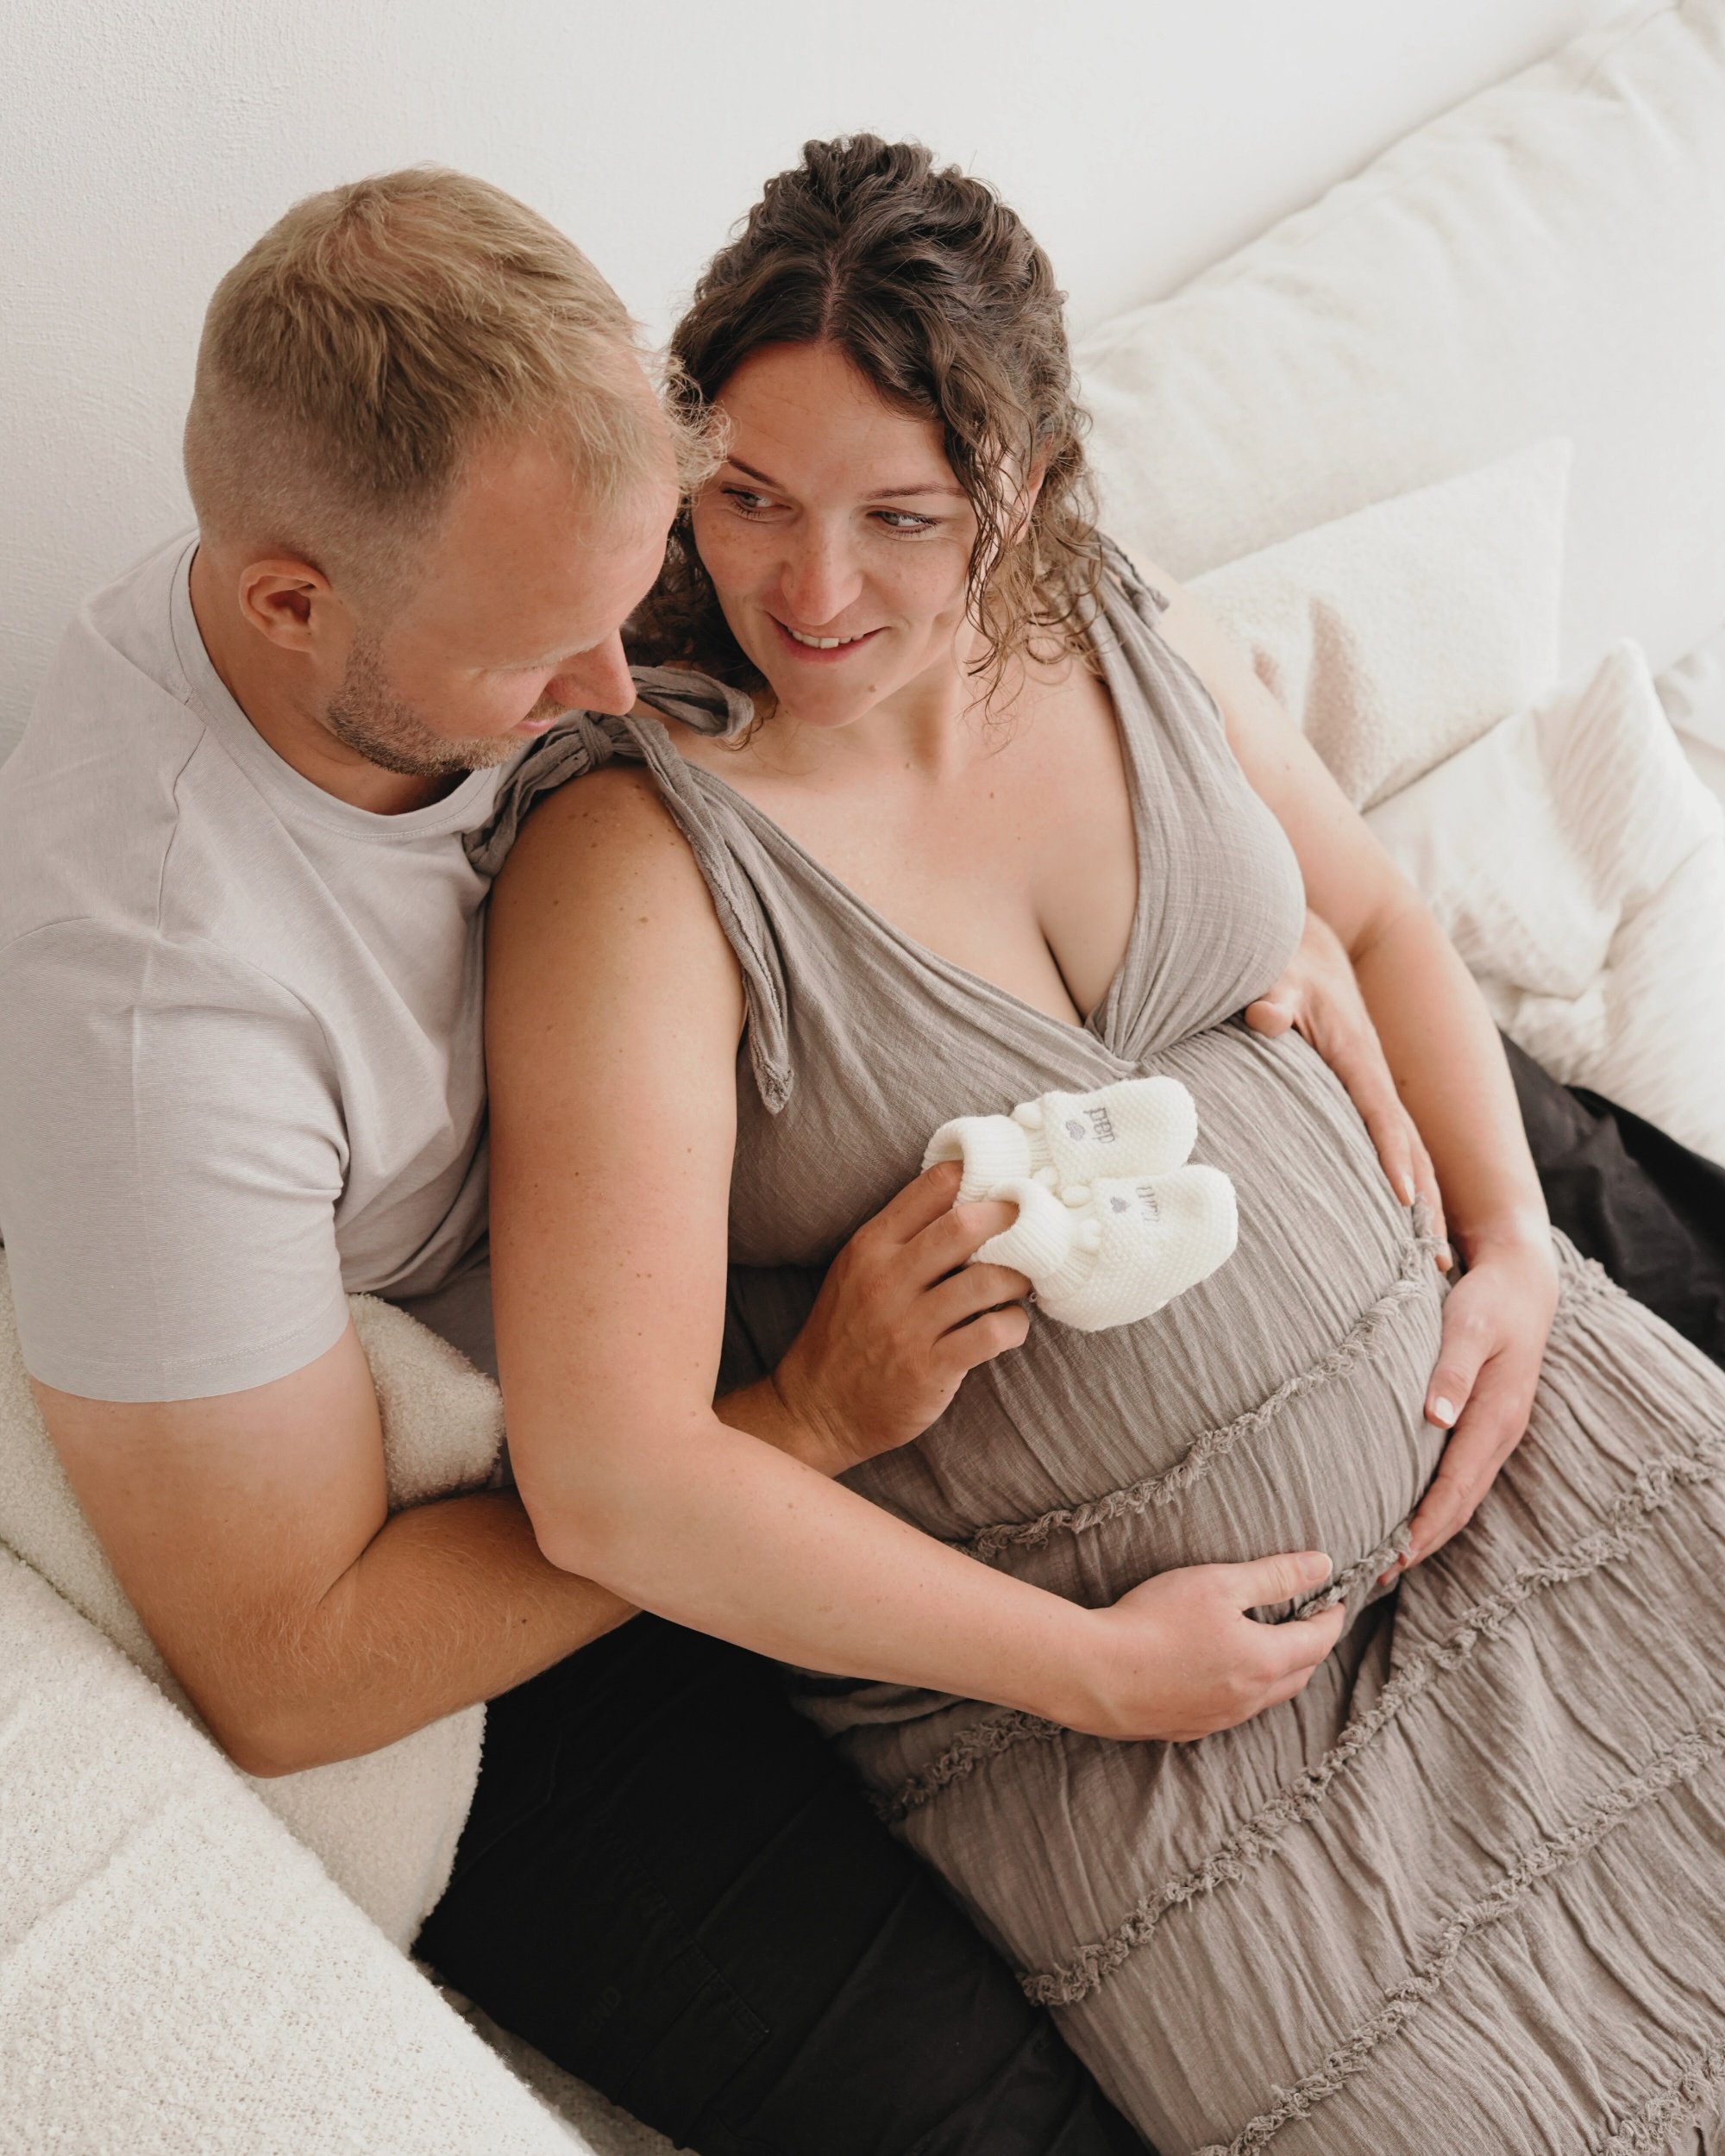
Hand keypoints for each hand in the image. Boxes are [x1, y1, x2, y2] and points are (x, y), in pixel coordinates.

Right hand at [772, 1160, 1031, 1474]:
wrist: (817, 1409)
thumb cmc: (845, 1334)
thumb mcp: (855, 1272)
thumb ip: (900, 1238)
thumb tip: (966, 1203)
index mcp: (870, 1246)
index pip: (931, 1187)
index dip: (976, 1176)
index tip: (1002, 1183)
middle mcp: (887, 1279)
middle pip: (963, 1226)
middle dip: (1008, 1219)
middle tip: (1032, 1225)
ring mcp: (908, 1325)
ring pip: (987, 1280)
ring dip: (1018, 1277)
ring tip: (1023, 1282)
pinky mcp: (930, 1367)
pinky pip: (992, 1333)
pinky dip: (1015, 1325)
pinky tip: (1010, 1326)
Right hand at [1074, 1550, 1345, 1741]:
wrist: (1095, 1674)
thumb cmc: (1156, 1621)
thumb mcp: (1218, 1583)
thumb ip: (1274, 1574)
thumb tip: (1323, 1565)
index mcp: (1264, 1662)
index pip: (1317, 1641)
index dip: (1330, 1617)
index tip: (1334, 1600)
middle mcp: (1249, 1699)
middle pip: (1299, 1675)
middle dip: (1310, 1647)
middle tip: (1308, 1621)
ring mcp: (1218, 1719)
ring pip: (1266, 1698)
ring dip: (1279, 1672)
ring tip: (1269, 1645)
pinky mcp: (1188, 1728)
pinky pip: (1232, 1711)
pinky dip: (1244, 1689)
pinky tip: (1222, 1672)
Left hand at [1247, 909, 1449, 1268]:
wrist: (1308, 946)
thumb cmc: (1289, 965)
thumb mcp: (1279, 974)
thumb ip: (1273, 995)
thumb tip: (1265, 1014)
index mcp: (1358, 1058)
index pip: (1381, 1116)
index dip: (1394, 1157)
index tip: (1405, 1201)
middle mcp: (1373, 1081)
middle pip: (1410, 1149)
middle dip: (1427, 1204)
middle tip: (1437, 1261)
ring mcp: (1372, 1092)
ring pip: (1408, 1155)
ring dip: (1425, 1206)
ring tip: (1436, 1264)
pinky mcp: (1361, 1098)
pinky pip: (1390, 1149)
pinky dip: (1406, 1187)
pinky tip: (1405, 1229)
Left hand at [1382, 1229, 1558, 1582]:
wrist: (1523, 1283)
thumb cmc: (1489, 1302)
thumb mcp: (1470, 1326)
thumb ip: (1453, 1370)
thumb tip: (1436, 1417)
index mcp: (1496, 1417)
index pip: (1457, 1486)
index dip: (1427, 1524)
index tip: (1395, 1555)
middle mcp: (1499, 1434)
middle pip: (1460, 1504)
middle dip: (1423, 1542)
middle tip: (1377, 1575)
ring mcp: (1495, 1433)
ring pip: (1461, 1495)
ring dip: (1429, 1530)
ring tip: (1388, 1560)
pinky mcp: (1484, 1426)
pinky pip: (1460, 1477)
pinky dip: (1436, 1504)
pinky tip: (1409, 1514)